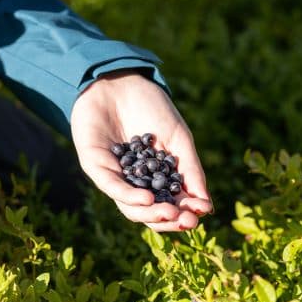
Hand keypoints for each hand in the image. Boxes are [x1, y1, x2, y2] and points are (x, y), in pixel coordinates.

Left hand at [70, 71, 212, 231]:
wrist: (120, 80)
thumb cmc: (151, 107)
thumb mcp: (179, 139)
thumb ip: (191, 171)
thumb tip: (206, 206)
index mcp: (155, 179)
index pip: (170, 205)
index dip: (185, 213)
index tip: (200, 214)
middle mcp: (134, 183)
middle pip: (150, 213)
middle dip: (169, 220)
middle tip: (186, 221)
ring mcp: (114, 176)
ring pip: (130, 208)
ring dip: (151, 214)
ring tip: (170, 212)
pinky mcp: (95, 166)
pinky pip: (112, 187)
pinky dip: (129, 196)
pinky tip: (146, 199)